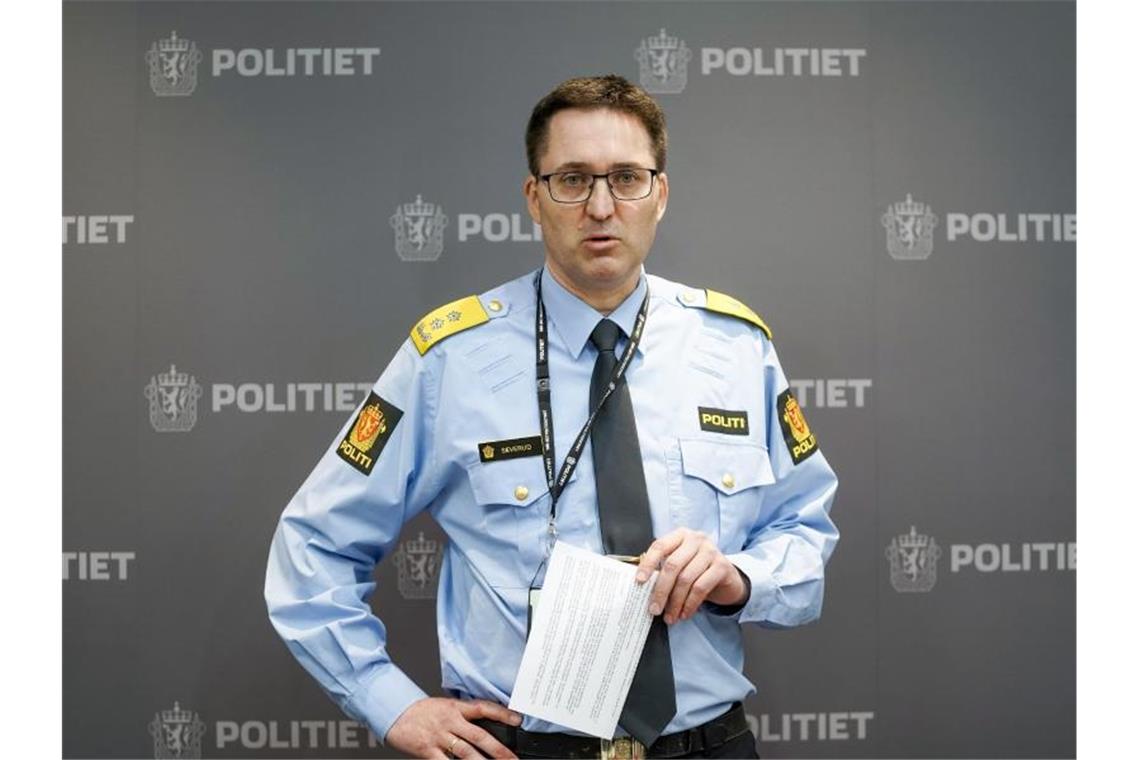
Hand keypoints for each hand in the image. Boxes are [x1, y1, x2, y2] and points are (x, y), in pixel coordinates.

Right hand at [386, 697, 522, 758]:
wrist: (395, 712)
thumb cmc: (422, 711)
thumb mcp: (445, 706)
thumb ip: (464, 715)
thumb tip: (486, 724)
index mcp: (456, 708)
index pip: (484, 707)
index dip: (502, 713)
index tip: (518, 720)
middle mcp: (450, 721)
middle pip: (479, 735)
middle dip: (499, 750)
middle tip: (513, 758)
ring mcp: (439, 736)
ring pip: (466, 752)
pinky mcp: (427, 750)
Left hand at [635, 528, 748, 623]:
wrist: (727, 577)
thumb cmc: (697, 569)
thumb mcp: (679, 563)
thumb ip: (662, 569)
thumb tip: (642, 587)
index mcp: (680, 535)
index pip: (660, 546)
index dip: (648, 564)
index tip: (639, 581)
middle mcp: (696, 539)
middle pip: (672, 565)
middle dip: (661, 590)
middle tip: (654, 609)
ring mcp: (711, 551)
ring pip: (686, 579)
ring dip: (675, 602)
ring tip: (670, 617)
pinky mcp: (722, 566)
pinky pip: (701, 588)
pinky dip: (690, 604)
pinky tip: (684, 613)